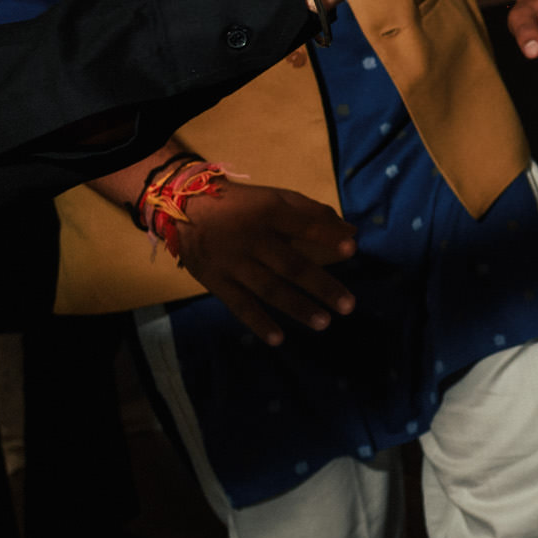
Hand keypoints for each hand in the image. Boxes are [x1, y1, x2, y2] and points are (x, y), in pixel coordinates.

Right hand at [175, 180, 357, 344]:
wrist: (184, 209)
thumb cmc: (242, 205)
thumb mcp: (276, 198)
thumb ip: (313, 213)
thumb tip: (352, 232)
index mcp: (270, 213)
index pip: (303, 225)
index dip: (327, 236)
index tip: (352, 250)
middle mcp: (252, 240)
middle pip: (291, 266)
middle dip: (321, 286)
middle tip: (348, 306)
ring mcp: (233, 263)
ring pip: (269, 289)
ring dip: (297, 308)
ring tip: (324, 322)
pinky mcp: (215, 281)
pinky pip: (239, 305)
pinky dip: (258, 323)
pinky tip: (278, 339)